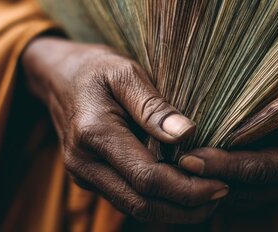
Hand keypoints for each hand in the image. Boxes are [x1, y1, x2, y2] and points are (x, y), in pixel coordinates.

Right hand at [21, 37, 227, 222]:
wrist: (56, 76)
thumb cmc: (95, 68)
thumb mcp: (125, 72)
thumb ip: (154, 106)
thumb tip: (187, 135)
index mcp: (94, 134)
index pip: (146, 177)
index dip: (186, 188)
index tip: (219, 184)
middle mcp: (84, 163)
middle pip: (141, 204)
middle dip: (185, 208)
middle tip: (221, 195)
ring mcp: (84, 174)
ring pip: (133, 209)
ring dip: (173, 210)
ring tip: (210, 196)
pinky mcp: (90, 178)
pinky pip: (126, 199)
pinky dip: (158, 201)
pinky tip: (183, 189)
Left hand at [178, 112, 277, 210]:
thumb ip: (259, 105)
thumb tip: (207, 113)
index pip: (258, 169)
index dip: (220, 165)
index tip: (187, 157)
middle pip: (247, 192)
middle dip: (208, 180)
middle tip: (171, 165)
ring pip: (243, 198)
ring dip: (210, 184)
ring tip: (176, 167)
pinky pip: (246, 192)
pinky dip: (220, 181)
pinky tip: (195, 167)